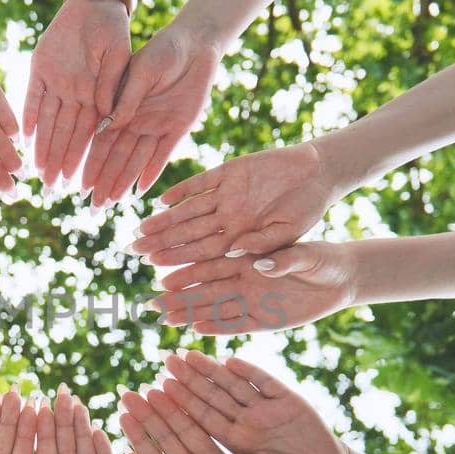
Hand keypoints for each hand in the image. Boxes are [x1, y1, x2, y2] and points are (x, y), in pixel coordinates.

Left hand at [23, 0, 131, 186]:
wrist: (94, 5)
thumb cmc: (114, 31)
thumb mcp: (119, 58)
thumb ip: (112, 87)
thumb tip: (109, 119)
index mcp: (95, 97)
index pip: (87, 134)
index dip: (81, 158)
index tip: (77, 181)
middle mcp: (72, 95)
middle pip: (64, 134)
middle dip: (58, 161)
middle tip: (52, 187)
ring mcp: (54, 84)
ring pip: (46, 122)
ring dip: (42, 147)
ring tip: (38, 173)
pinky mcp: (38, 70)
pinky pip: (31, 97)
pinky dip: (27, 116)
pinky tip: (24, 138)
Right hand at [82, 23, 219, 207]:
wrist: (195, 45)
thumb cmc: (163, 51)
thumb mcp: (141, 71)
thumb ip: (126, 98)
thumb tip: (106, 127)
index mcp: (121, 106)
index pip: (101, 140)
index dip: (90, 162)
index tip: (78, 183)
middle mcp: (136, 121)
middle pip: (116, 157)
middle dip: (103, 181)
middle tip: (92, 205)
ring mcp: (157, 127)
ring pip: (136, 161)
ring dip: (122, 182)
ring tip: (109, 203)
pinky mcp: (178, 129)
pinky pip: (162, 156)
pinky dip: (151, 173)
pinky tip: (140, 192)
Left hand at [130, 142, 332, 266]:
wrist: (318, 172)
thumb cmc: (308, 208)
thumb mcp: (289, 230)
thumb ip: (263, 242)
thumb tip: (236, 253)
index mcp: (241, 237)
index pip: (206, 257)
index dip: (184, 268)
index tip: (162, 282)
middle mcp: (228, 218)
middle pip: (189, 236)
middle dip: (163, 245)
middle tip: (136, 254)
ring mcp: (226, 195)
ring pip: (188, 210)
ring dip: (165, 220)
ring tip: (141, 231)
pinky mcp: (228, 171)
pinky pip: (200, 183)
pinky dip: (183, 190)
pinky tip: (162, 200)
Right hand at [150, 242, 356, 333]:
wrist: (342, 279)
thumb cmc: (324, 260)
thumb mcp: (308, 256)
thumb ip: (285, 259)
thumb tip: (263, 262)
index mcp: (250, 259)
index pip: (213, 265)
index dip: (188, 271)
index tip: (162, 275)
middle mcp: (245, 280)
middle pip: (205, 289)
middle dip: (178, 295)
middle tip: (150, 301)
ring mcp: (253, 301)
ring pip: (215, 308)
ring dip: (190, 313)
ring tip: (164, 318)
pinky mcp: (265, 320)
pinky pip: (237, 326)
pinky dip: (217, 328)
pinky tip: (196, 330)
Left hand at [157, 351, 347, 453]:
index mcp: (234, 443)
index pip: (202, 421)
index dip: (182, 406)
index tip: (161, 390)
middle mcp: (245, 423)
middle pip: (211, 398)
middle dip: (189, 380)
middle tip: (167, 360)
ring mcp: (265, 410)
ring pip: (233, 386)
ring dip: (212, 370)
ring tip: (190, 354)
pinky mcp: (288, 400)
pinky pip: (265, 383)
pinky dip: (249, 372)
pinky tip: (230, 360)